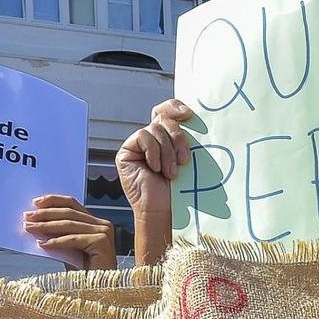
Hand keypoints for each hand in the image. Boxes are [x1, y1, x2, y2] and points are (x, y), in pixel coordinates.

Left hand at [23, 194, 115, 270]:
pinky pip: (73, 239)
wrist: (99, 294)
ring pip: (69, 224)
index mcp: (97, 223)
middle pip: (69, 212)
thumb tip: (38, 225)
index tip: (35, 203)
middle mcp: (103, 224)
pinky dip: (56, 242)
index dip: (53, 201)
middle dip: (45, 214)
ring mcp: (104, 233)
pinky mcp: (101, 243)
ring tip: (30, 228)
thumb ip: (59, 236)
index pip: (72, 204)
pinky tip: (42, 244)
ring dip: (46, 226)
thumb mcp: (69, 251)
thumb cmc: (85, 276)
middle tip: (27, 217)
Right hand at [116, 99, 192, 265]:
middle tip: (184, 160)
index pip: (167, 111)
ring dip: (167, 151)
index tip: (188, 114)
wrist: (163, 211)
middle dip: (177, 138)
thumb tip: (191, 115)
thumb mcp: (186, 159)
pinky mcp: (126, 151)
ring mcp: (137, 145)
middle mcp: (150, 139)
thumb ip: (185, 138)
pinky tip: (154, 169)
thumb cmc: (179, 191)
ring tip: (171, 173)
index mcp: (165, 138)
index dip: (175, 107)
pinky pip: (143, 136)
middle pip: (164, 119)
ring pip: (155, 128)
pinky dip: (153, 152)